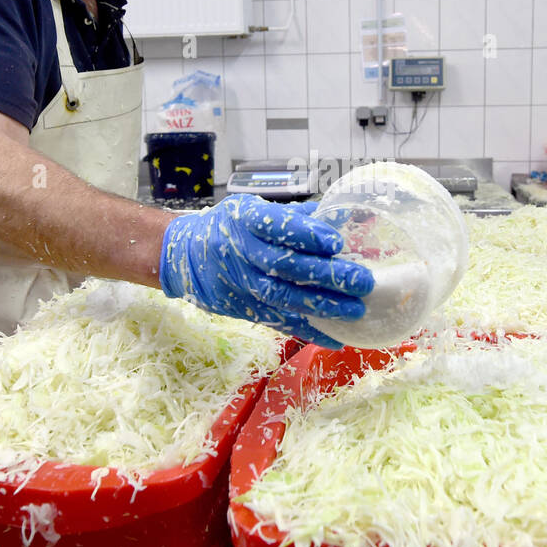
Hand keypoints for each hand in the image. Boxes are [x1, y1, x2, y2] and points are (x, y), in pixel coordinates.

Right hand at [159, 195, 373, 348]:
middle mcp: (243, 253)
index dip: (308, 234)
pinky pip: (278, 322)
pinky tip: (335, 338)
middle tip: (362, 281)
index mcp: (246, 221)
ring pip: (284, 298)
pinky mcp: (244, 309)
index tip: (336, 242)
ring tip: (355, 310)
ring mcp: (242, 284)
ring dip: (322, 306)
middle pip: (286, 266)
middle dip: (327, 275)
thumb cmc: (228, 227)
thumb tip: (340, 216)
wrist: (184, 256)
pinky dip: (308, 332)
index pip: (278, 226)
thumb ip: (294, 215)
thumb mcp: (253, 209)